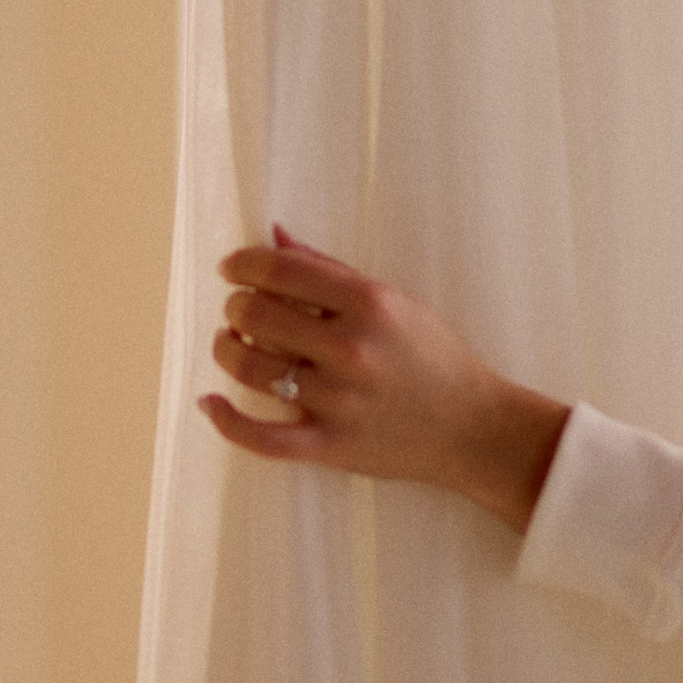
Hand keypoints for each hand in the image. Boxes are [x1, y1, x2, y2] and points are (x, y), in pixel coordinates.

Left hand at [201, 227, 570, 533]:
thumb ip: (330, 270)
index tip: (231, 268)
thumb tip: (274, 237)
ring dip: (226, 350)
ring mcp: (338, 401)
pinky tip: (210, 402)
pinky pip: (260, 437)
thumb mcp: (395, 301)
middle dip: (235, 306)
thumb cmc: (433, 357)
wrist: (472, 428)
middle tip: (238, 309)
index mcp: (369, 304)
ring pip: (249, 369)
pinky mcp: (330, 445)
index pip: (281, 271)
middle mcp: (351, 349)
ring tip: (230, 343)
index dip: (243, 264)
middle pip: (257, 316)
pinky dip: (225, 420)